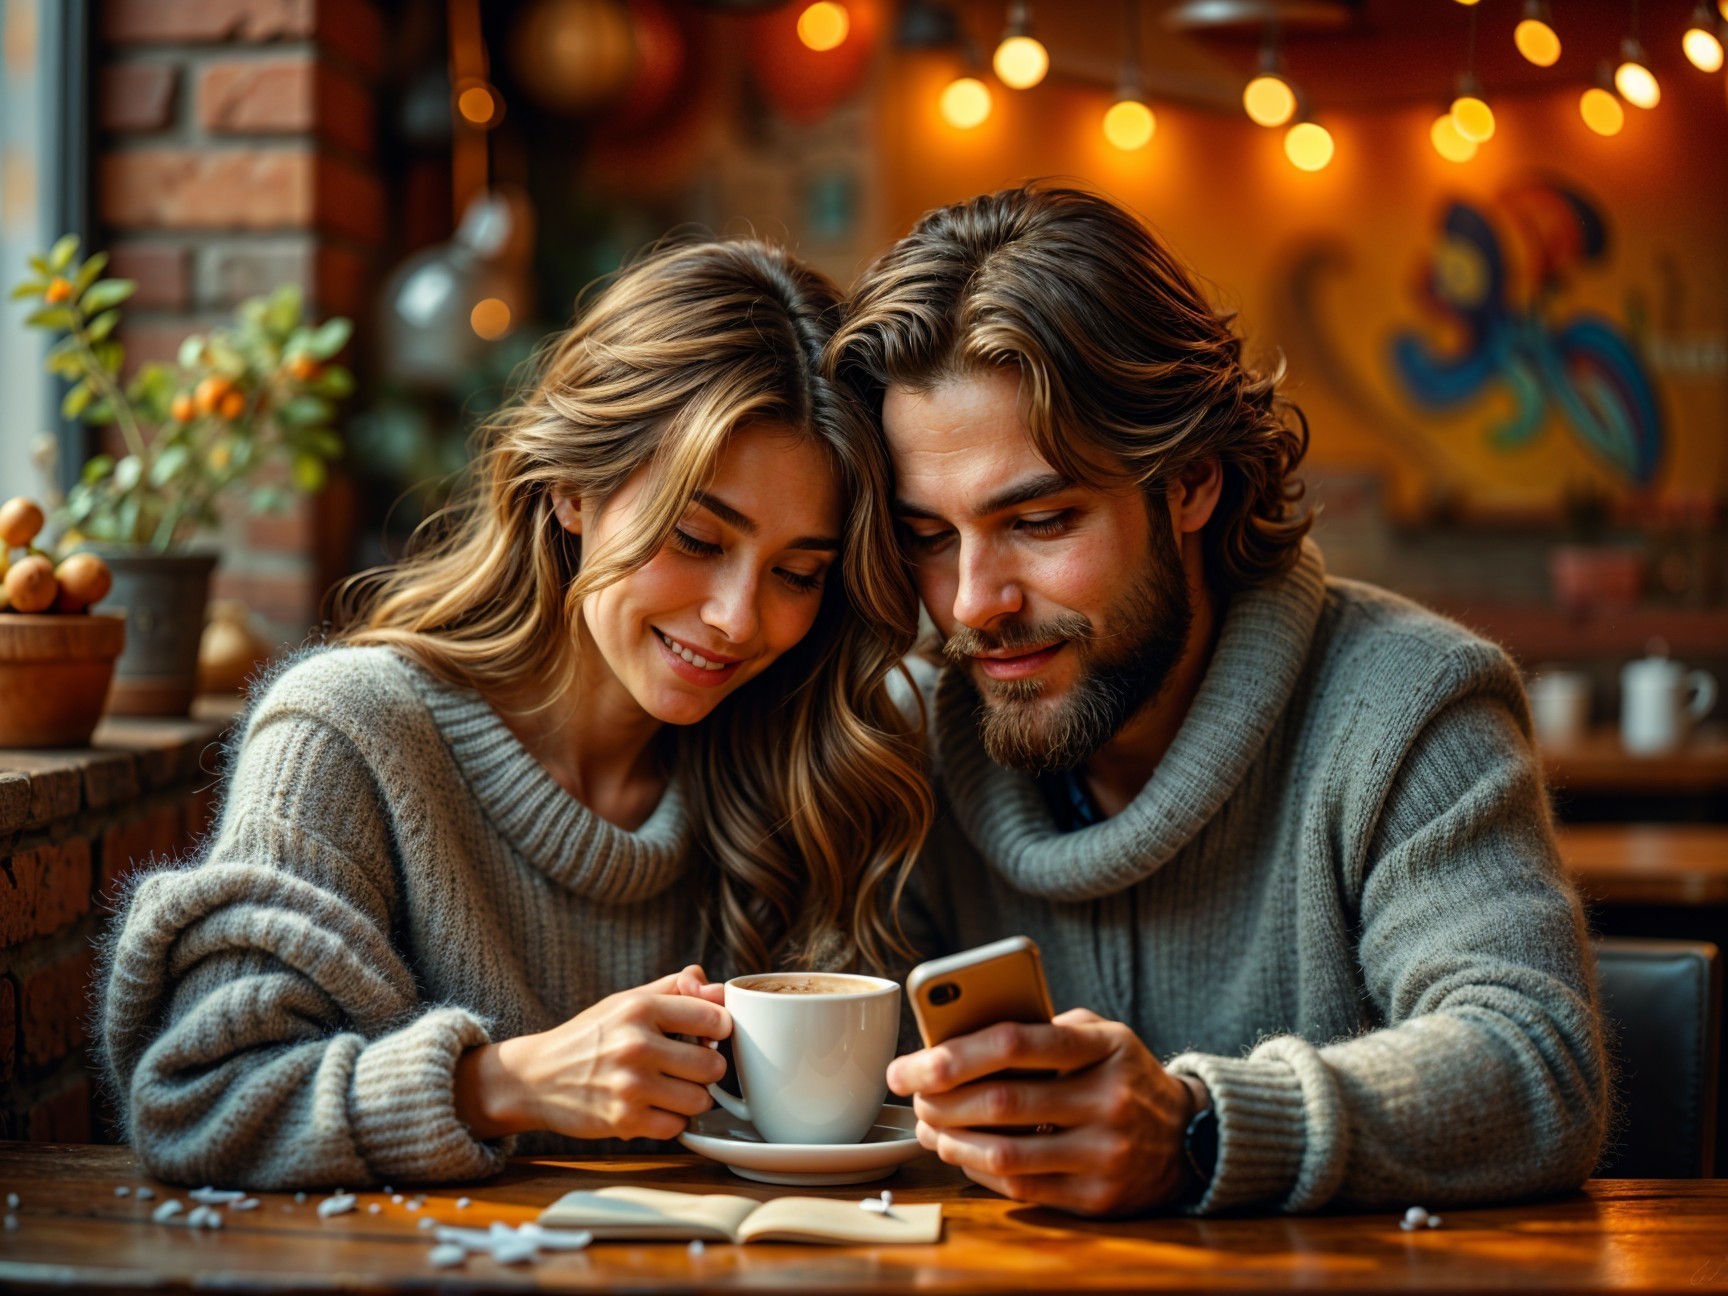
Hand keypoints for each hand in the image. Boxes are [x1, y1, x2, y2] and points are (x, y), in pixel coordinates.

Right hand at [455, 965, 729, 1141]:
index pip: (714, 1018)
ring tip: (670, 1089)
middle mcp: (636, 1045)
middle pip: (713, 1066)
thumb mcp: (626, 1000)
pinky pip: (677, 1127)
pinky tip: (652, 1108)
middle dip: (706, 1070)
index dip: (718, 1030)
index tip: (708, 1036)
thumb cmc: (589, 1036)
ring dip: (690, 1098)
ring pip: (700, 1101)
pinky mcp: (624, 1121)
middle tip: (687, 1068)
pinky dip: (670, 1121)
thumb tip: (717, 988)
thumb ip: (674, 987)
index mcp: (640, 1008)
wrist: (534, 1077)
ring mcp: (630, 1085)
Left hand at [886, 1007, 1199, 1216]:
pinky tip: (960, 1151)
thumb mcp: (1101, 1035)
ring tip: (928, 1124)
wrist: (1191, 1138)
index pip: (1017, 1041)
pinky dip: (978, 1170)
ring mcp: (1105, 1153)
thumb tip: (962, 1032)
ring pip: (1005, 1154)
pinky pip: (1021, 1188)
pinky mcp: (1098, 1197)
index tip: (912, 1062)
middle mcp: (1108, 1100)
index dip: (955, 1052)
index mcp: (1104, 1047)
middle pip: (1001, 1101)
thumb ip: (1043, 1026)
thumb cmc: (1122, 1074)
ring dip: (952, 1139)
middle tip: (909, 1092)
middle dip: (940, 1098)